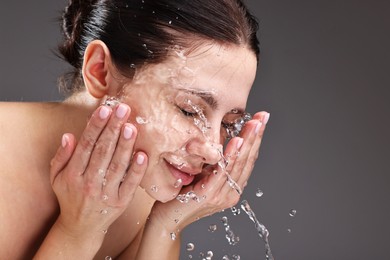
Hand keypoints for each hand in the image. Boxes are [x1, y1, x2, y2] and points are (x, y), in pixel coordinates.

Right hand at [49, 104, 146, 241]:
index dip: (95, 127)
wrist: (81, 227)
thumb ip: (62, 156)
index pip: (86, 146)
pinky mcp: (121, 202)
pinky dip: (137, 170)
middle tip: (123, 109)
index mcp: (73, 174)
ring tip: (131, 126)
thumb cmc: (70, 196)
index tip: (104, 109)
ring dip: (125, 145)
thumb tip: (69, 135)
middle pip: (103, 152)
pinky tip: (142, 154)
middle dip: (113, 128)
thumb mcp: (57, 177)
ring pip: (117, 165)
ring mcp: (106, 194)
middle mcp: (89, 183)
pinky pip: (130, 184)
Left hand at [150, 111, 268, 230]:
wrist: (166, 219)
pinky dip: (231, 156)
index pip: (247, 160)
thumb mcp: (202, 173)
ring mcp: (221, 196)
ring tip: (254, 125)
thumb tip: (221, 137)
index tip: (261, 120)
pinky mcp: (208, 195)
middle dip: (256, 136)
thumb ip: (213, 162)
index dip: (255, 140)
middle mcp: (230, 192)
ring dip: (247, 142)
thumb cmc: (182, 194)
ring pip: (238, 164)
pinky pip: (222, 172)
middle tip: (263, 117)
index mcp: (231, 187)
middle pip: (247, 160)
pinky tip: (237, 142)